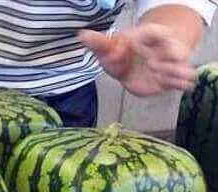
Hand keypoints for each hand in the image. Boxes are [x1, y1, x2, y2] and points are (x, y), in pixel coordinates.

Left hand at [80, 25, 194, 96]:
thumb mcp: (110, 48)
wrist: (137, 63)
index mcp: (151, 34)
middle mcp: (166, 48)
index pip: (156, 32)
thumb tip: (83, 35)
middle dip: (163, 62)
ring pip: (183, 67)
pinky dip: (175, 84)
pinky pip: (183, 82)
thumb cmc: (124, 53)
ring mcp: (172, 63)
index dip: (145, 40)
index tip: (132, 44)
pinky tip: (162, 83)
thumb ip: (100, 44)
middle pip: (176, 51)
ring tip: (156, 75)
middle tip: (151, 65)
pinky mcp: (173, 78)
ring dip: (171, 74)